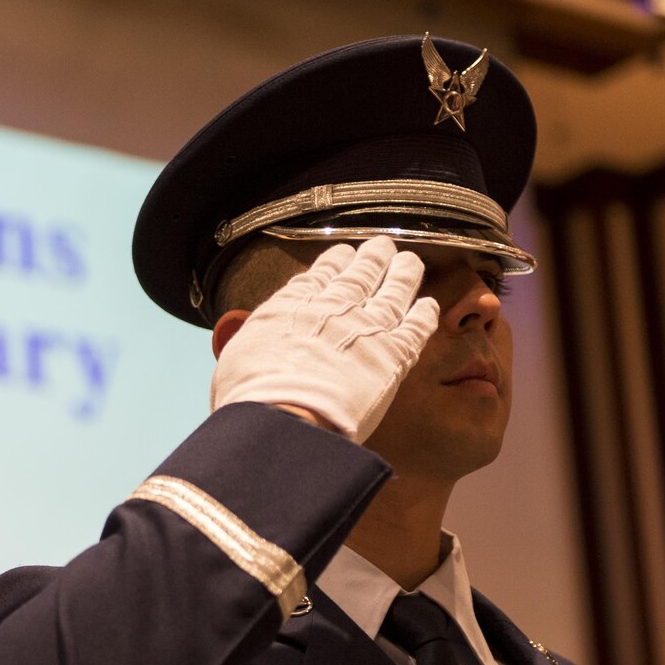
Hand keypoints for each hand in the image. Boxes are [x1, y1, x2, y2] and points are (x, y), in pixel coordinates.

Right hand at [211, 237, 439, 444]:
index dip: (333, 262)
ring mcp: (366, 328)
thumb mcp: (235, 359)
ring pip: (393, 291)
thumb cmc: (251, 398)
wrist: (286, 418)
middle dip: (372, 258)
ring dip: (403, 274)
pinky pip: (416, 327)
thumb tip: (240, 337)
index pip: (318, 276)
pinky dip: (424, 315)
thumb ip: (246, 342)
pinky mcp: (394, 354)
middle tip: (382, 247)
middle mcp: (332, 308)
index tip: (342, 254)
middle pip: (359, 274)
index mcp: (292, 307)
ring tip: (411, 263)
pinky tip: (429, 306)